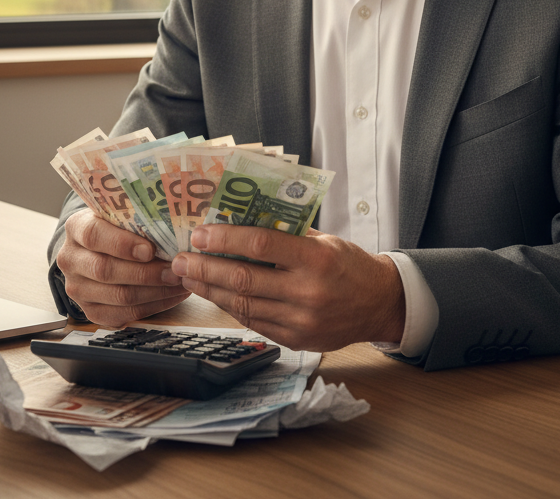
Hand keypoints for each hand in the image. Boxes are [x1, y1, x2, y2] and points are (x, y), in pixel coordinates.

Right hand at [56, 208, 190, 325]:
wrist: (98, 249)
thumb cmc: (116, 226)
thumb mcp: (119, 214)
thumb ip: (136, 217)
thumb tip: (171, 226)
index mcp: (76, 227)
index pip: (94, 235)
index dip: (122, 244)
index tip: (150, 250)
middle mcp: (71, 260)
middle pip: (106, 270)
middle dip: (146, 272)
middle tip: (175, 269)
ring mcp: (78, 289)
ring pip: (119, 296)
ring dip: (155, 291)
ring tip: (180, 281)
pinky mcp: (91, 311)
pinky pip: (125, 313)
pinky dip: (154, 305)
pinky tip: (172, 295)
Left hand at [169, 225, 405, 351]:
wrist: (380, 304)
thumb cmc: (349, 264)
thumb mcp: (325, 240)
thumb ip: (287, 233)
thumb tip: (240, 219)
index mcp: (317, 260)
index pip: (261, 246)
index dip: (226, 239)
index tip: (200, 234)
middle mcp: (308, 293)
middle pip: (244, 279)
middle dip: (205, 268)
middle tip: (179, 259)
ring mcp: (301, 321)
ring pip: (243, 305)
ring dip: (209, 290)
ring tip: (187, 276)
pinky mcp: (296, 340)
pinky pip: (254, 322)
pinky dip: (230, 307)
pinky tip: (213, 294)